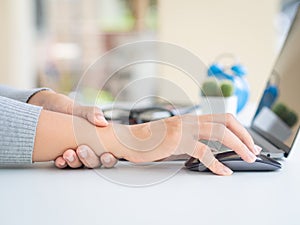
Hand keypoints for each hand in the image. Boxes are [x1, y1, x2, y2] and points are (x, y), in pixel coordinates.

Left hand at [28, 90, 117, 167]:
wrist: (52, 109)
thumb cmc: (73, 111)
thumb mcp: (84, 110)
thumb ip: (94, 114)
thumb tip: (103, 122)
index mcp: (101, 142)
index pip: (110, 156)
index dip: (110, 159)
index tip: (105, 155)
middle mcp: (90, 151)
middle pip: (95, 163)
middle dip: (90, 159)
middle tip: (82, 149)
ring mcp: (77, 155)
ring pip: (80, 165)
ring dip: (75, 162)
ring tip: (68, 153)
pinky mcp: (63, 157)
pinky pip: (64, 165)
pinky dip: (62, 163)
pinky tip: (60, 159)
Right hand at [97, 113, 261, 174]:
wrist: (129, 139)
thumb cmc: (149, 139)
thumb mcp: (175, 135)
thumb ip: (192, 138)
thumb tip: (210, 150)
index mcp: (191, 118)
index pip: (223, 117)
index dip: (240, 129)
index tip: (249, 142)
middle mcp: (190, 120)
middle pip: (227, 121)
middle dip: (245, 136)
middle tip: (253, 150)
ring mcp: (184, 128)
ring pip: (220, 132)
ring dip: (238, 145)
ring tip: (247, 157)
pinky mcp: (177, 141)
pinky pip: (203, 151)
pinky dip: (217, 163)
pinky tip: (223, 170)